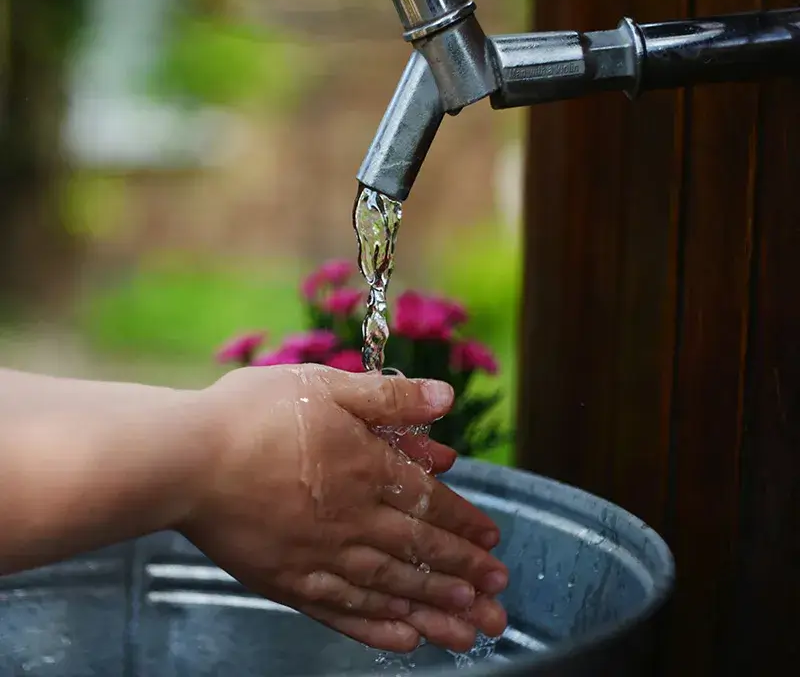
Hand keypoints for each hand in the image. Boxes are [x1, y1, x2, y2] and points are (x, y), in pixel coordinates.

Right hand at [179, 365, 507, 652]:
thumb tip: (445, 399)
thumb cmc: (252, 415)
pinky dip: (377, 627)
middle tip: (499, 601)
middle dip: (464, 576)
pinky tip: (404, 640)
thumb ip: (388, 398)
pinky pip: (343, 611)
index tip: (493, 543)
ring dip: (436, 611)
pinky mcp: (288, 581)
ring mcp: (320, 556)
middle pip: (419, 552)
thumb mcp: (326, 386)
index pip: (429, 502)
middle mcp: (352, 519)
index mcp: (364, 467)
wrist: (184, 461)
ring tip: (472, 633)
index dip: (464, 523)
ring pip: (390, 589)